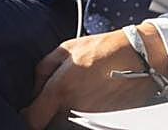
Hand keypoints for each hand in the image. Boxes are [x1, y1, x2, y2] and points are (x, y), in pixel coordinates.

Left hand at [22, 26, 162, 129]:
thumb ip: (43, 69)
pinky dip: (86, 110)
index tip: (30, 110)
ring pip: (67, 119)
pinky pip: (85, 119)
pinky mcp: (103, 120)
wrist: (140, 56)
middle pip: (51, 120)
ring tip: (85, 88)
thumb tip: (34, 89)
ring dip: (69, 108)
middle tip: (67, 88)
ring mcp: (89, 116)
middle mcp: (72, 107)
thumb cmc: (104, 48)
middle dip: (52, 108)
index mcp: (59, 90)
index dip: (28, 116)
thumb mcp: (67, 47)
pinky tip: (96, 94)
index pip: (32, 119)